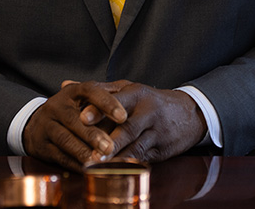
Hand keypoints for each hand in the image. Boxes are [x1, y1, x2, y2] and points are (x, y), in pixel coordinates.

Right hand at [23, 80, 128, 170]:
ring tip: (99, 160)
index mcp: (72, 91)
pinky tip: (89, 169)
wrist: (36, 124)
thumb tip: (130, 98)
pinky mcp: (41, 145)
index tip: (123, 117)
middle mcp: (57, 106)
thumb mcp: (85, 99)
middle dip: (93, 135)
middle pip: (74, 119)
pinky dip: (75, 164)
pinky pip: (59, 156)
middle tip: (111, 147)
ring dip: (83, 151)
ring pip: (65, 139)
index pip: (90, 91)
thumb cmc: (72, 110)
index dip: (107, 103)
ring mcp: (46, 125)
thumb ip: (106, 97)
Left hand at [91, 82, 207, 162]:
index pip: (118, 101)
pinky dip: (128, 163)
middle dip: (108, 140)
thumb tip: (65, 84)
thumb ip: (98, 89)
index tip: (82, 118)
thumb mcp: (128, 89)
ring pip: (136, 145)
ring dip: (117, 156)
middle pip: (128, 127)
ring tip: (98, 164)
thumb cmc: (149, 101)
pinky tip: (114, 170)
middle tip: (90, 151)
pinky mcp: (161, 148)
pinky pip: (143, 157)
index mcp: (138, 93)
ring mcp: (157, 131)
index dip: (100, 110)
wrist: (189, 113)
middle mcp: (149, 111)